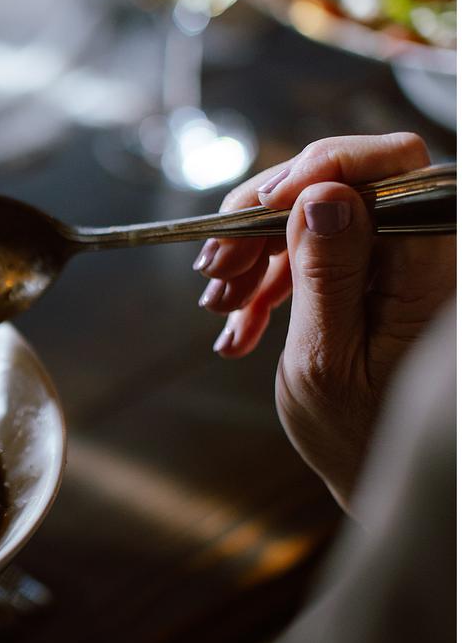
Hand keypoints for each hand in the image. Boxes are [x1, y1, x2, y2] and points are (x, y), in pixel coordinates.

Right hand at [193, 133, 454, 511]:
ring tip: (219, 305)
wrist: (378, 475)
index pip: (394, 166)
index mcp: (426, 268)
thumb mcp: (327, 359)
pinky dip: (266, 281)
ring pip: (315, 214)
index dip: (323, 167)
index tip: (260, 207)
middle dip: (266, 218)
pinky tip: (238, 325)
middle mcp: (417, 251)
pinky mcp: (366, 277)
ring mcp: (390, 263)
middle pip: (341, 183)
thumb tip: (323, 194)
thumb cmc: (360, 434)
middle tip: (216, 268)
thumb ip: (326, 273)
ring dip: (254, 252)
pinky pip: (310, 252)